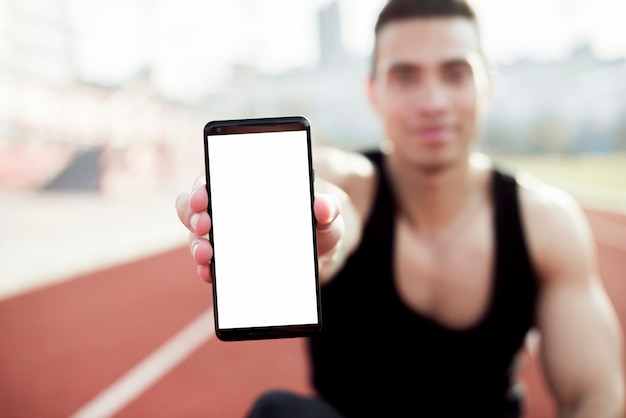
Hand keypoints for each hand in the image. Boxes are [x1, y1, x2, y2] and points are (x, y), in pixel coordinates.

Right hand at [175, 178, 343, 283]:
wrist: (319, 255)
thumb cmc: (318, 224)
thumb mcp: (328, 215)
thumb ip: (329, 208)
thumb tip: (324, 206)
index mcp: (246, 187)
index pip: (214, 177)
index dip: (203, 184)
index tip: (204, 194)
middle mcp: (228, 209)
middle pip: (195, 206)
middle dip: (194, 214)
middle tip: (205, 224)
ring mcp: (225, 237)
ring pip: (197, 236)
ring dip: (196, 245)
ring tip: (206, 254)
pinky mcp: (228, 262)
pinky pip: (209, 264)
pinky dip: (206, 269)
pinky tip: (210, 275)